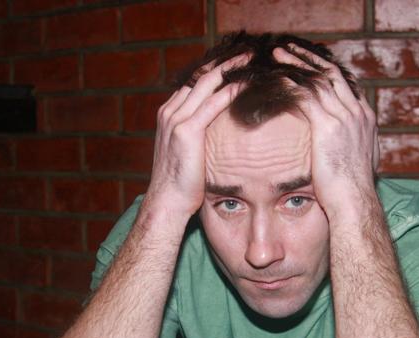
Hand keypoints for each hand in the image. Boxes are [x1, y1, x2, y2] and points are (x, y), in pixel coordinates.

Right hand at [145, 55, 247, 215]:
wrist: (168, 202)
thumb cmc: (182, 184)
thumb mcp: (188, 153)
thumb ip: (199, 136)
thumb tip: (218, 134)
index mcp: (169, 114)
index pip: (193, 82)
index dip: (214, 70)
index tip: (235, 63)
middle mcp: (170, 111)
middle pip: (199, 76)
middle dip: (224, 62)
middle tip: (247, 54)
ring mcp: (176, 119)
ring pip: (206, 83)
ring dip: (230, 69)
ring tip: (250, 60)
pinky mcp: (187, 130)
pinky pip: (213, 102)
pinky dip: (230, 90)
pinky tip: (246, 83)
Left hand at [272, 45, 378, 219]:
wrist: (354, 201)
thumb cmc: (352, 191)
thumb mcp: (358, 163)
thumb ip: (352, 146)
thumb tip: (343, 148)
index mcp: (365, 119)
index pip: (346, 84)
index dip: (326, 70)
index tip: (310, 63)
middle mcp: (357, 113)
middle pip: (332, 73)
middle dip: (309, 58)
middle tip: (290, 49)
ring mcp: (344, 117)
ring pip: (318, 78)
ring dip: (296, 64)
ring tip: (278, 55)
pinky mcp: (327, 125)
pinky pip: (306, 95)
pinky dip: (289, 83)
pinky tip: (275, 78)